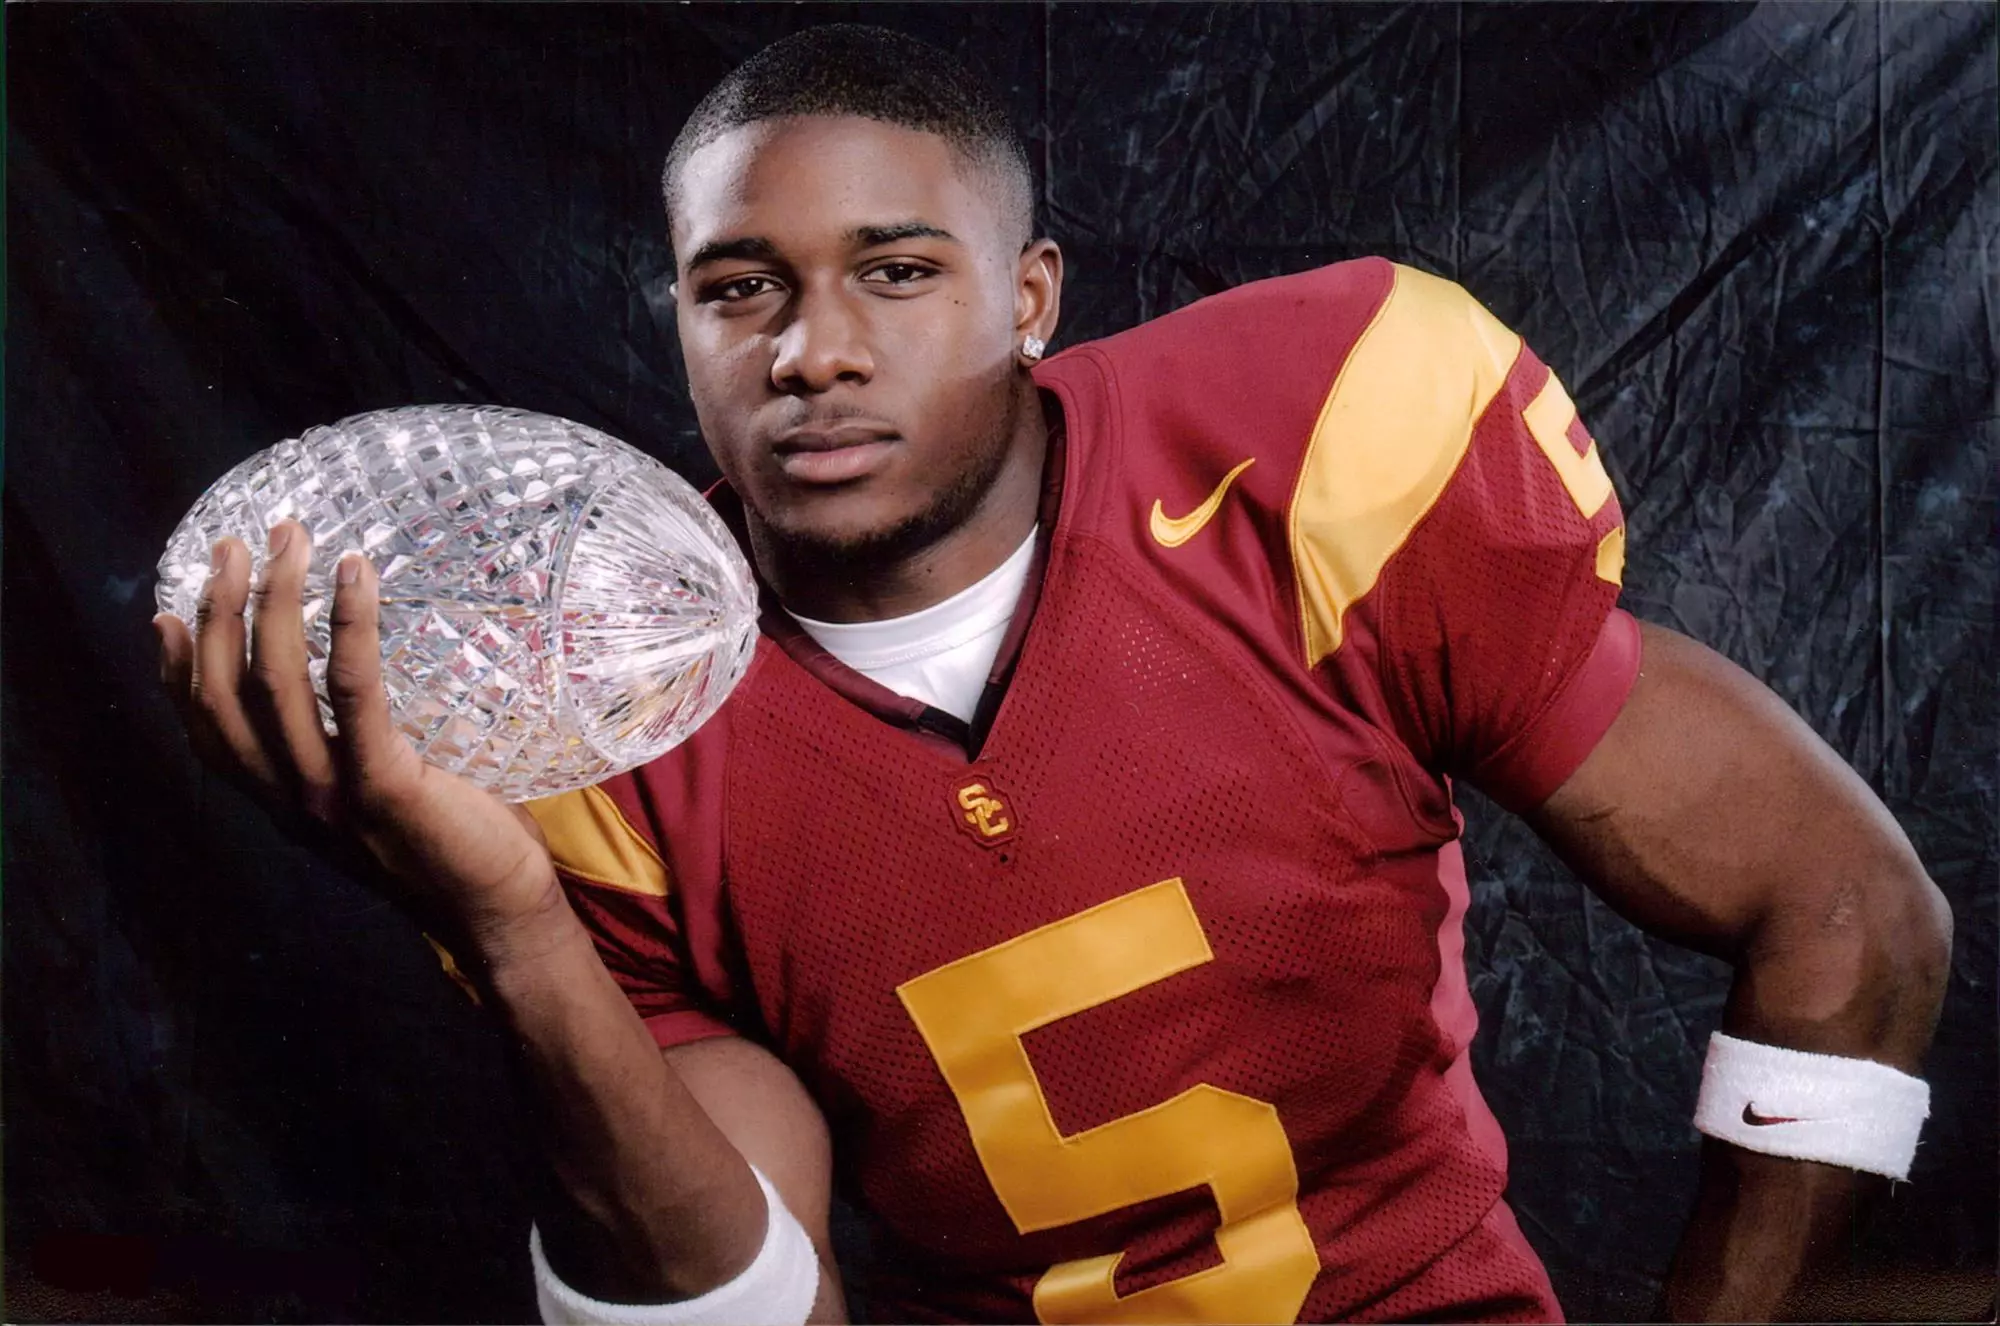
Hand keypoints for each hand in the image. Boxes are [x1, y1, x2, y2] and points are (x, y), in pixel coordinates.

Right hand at [155, 521, 565, 958]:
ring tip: (288, 538)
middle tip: (236, 542)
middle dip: (222, 609)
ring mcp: (330, 794)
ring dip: (273, 601)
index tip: (170, 610)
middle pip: (225, 694)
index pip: (207, 731)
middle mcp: (291, 800)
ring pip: (273, 684)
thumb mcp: (385, 794)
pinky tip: (353, 572)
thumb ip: (359, 750)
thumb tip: (369, 684)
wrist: (499, 911)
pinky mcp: (381, 784)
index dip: (178, 670)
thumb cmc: (459, 843)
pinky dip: (349, 624)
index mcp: (285, 801)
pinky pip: (352, 690)